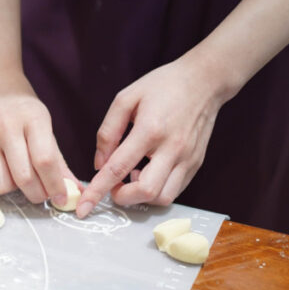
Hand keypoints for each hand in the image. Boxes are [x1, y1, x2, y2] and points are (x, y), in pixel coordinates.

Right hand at [0, 69, 76, 204]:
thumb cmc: (21, 105)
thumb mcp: (44, 123)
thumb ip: (57, 158)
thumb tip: (72, 189)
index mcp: (32, 119)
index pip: (45, 161)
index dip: (55, 186)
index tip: (62, 199)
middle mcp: (6, 129)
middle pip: (24, 178)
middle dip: (37, 194)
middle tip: (41, 193)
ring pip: (0, 184)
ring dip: (13, 189)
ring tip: (16, 177)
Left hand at [79, 55, 226, 217]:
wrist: (205, 80)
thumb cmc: (163, 86)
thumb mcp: (126, 99)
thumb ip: (107, 132)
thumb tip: (99, 164)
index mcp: (150, 130)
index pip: (118, 168)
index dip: (98, 191)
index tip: (84, 208)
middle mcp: (172, 148)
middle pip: (145, 191)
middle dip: (123, 197)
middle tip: (114, 184)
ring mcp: (187, 158)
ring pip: (163, 197)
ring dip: (141, 196)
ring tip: (133, 176)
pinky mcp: (196, 163)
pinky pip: (175, 190)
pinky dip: (157, 190)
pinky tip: (148, 172)